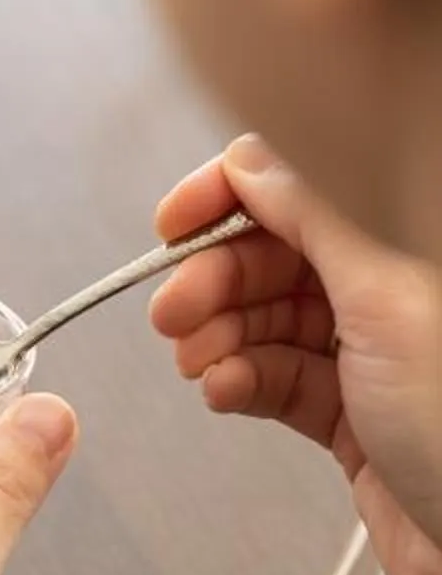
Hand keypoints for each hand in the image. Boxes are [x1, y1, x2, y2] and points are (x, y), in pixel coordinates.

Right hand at [152, 133, 441, 574]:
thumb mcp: (384, 301)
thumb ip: (315, 220)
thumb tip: (251, 159)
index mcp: (402, 250)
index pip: (300, 192)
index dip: (229, 199)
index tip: (173, 224)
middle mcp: (385, 296)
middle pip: (271, 257)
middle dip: (213, 280)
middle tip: (173, 313)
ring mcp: (367, 357)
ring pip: (264, 320)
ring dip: (218, 336)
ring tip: (198, 363)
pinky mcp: (347, 416)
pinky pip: (273, 379)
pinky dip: (238, 380)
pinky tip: (223, 390)